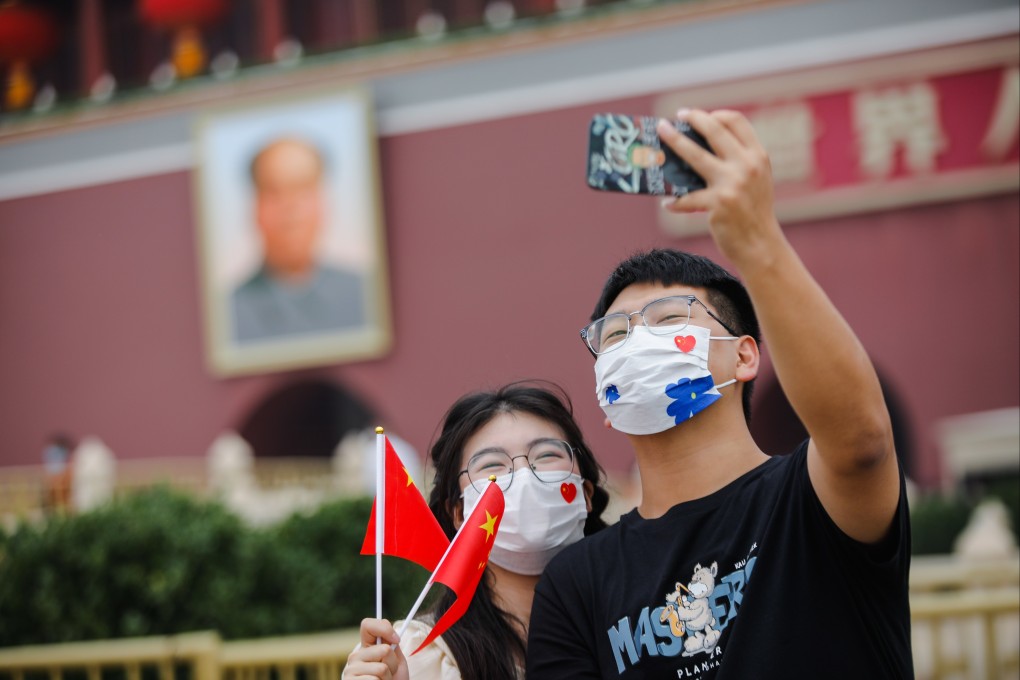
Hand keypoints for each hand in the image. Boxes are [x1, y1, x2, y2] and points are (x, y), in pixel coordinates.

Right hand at [342, 618, 407, 679]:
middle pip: (384, 649)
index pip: (367, 625)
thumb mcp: (395, 660)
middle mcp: (355, 657)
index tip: (396, 640)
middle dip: (393, 663)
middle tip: (389, 673)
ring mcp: (351, 671)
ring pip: (381, 668)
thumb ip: (391, 646)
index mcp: (365, 647)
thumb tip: (392, 635)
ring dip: (388, 678)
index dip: (384, 628)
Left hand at [657, 109, 781, 267]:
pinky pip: (687, 197)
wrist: (761, 246)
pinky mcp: (718, 202)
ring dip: (674, 141)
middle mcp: (747, 165)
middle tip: (674, 117)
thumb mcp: (757, 181)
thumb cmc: (754, 213)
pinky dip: (675, 201)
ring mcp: (732, 182)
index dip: (715, 114)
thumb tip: (701, 149)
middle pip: (714, 130)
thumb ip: (739, 162)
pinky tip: (667, 203)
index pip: (737, 121)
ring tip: (660, 135)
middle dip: (691, 119)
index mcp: (758, 156)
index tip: (699, 115)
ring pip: (694, 154)